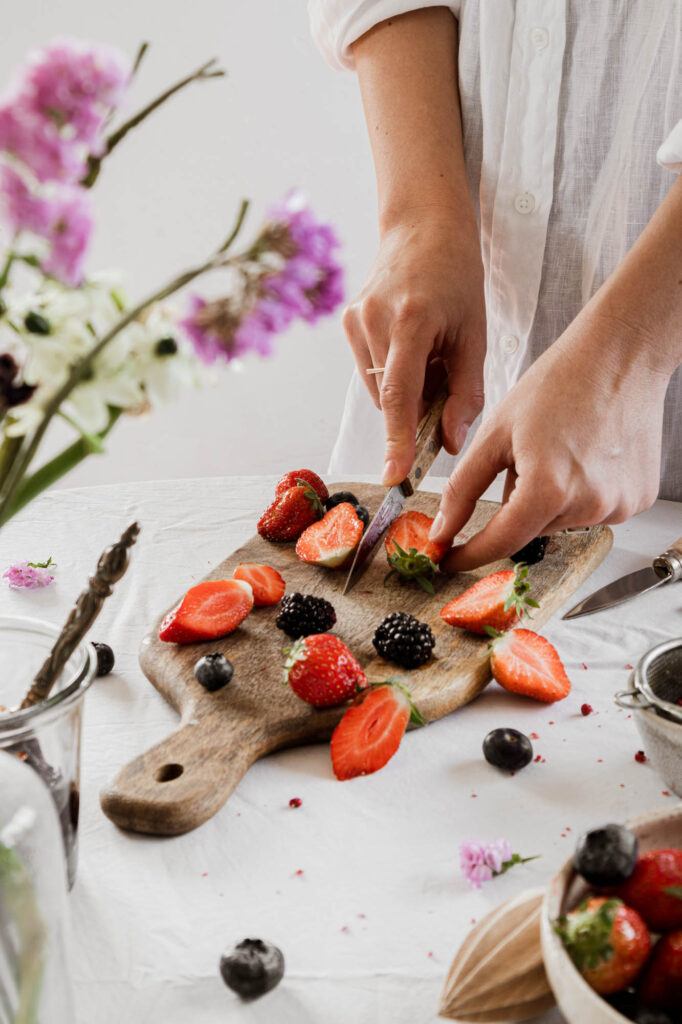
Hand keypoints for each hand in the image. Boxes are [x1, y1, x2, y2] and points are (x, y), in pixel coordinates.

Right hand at [342, 209, 485, 485]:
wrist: (423, 225)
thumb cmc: (457, 277)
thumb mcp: (475, 334)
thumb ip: (465, 392)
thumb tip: (449, 443)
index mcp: (411, 321)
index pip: (401, 394)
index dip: (398, 440)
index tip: (395, 477)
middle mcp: (373, 320)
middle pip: (391, 398)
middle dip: (417, 409)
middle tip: (445, 381)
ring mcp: (355, 320)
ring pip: (380, 389)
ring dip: (406, 390)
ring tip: (430, 353)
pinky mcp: (347, 321)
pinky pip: (371, 371)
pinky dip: (394, 373)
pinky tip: (411, 344)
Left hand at [430, 309, 670, 570]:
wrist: (620, 355)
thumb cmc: (560, 382)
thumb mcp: (495, 434)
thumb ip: (462, 489)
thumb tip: (442, 531)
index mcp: (549, 488)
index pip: (499, 542)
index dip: (468, 554)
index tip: (448, 559)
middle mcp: (589, 505)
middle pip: (530, 527)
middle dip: (515, 502)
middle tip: (523, 455)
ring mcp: (618, 505)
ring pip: (559, 520)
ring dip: (547, 497)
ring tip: (558, 447)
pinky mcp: (637, 499)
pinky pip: (592, 509)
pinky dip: (579, 491)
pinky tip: (584, 454)